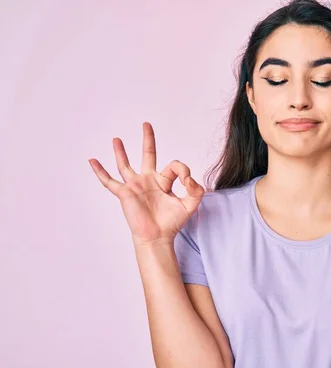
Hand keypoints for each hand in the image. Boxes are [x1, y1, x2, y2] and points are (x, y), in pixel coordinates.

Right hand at [88, 122, 204, 245]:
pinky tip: (92, 161)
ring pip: (126, 165)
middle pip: (148, 155)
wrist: (158, 237)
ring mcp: (135, 186)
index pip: (175, 166)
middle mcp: (149, 181)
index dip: (184, 171)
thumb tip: (190, 178)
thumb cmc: (173, 222)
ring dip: (121, 152)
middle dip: (148, 139)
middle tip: (146, 124)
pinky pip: (109, 181)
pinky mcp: (125, 194)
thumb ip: (196, 189)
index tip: (188, 182)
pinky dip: (100, 171)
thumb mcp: (191, 204)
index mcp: (165, 181)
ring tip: (116, 139)